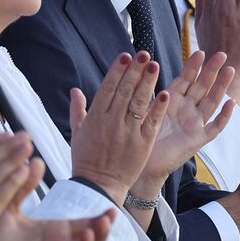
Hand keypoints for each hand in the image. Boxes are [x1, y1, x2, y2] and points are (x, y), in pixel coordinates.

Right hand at [69, 51, 169, 202]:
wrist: (98, 187)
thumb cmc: (86, 160)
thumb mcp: (76, 133)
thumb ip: (77, 110)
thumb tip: (75, 90)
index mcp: (96, 117)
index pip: (108, 88)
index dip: (117, 71)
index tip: (125, 56)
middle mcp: (112, 121)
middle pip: (125, 90)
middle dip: (135, 70)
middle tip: (144, 54)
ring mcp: (128, 132)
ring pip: (139, 102)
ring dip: (147, 82)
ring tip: (154, 65)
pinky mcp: (142, 144)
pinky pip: (151, 122)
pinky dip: (158, 108)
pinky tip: (165, 94)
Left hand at [141, 50, 236, 188]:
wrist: (141, 164)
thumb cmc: (138, 137)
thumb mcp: (143, 109)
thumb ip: (146, 91)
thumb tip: (144, 67)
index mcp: (172, 101)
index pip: (185, 79)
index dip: (193, 66)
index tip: (199, 52)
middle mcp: (186, 110)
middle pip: (202, 86)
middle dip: (211, 70)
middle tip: (221, 54)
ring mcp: (194, 124)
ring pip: (211, 102)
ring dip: (221, 87)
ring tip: (230, 70)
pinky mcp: (198, 140)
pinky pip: (215, 127)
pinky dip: (224, 116)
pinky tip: (231, 103)